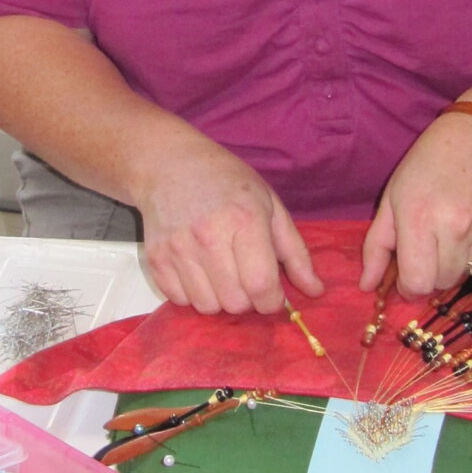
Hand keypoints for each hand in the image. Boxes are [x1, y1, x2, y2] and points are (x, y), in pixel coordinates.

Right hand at [134, 135, 323, 316]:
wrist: (169, 165)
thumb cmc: (226, 182)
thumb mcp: (270, 206)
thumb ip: (295, 252)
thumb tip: (316, 291)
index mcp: (244, 220)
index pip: (261, 285)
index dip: (272, 301)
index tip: (272, 294)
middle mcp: (209, 236)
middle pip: (235, 303)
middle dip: (247, 300)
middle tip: (246, 279)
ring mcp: (178, 248)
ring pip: (207, 307)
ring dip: (220, 299)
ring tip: (222, 274)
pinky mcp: (156, 258)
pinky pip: (179, 301)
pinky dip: (193, 294)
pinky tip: (198, 271)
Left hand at [361, 117, 471, 299]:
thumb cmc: (431, 161)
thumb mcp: (393, 196)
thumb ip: (377, 245)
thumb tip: (366, 286)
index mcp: (420, 218)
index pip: (418, 284)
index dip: (410, 286)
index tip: (409, 274)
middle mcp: (457, 227)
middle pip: (443, 282)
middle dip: (433, 272)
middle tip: (432, 244)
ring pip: (469, 272)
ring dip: (458, 259)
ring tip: (456, 226)